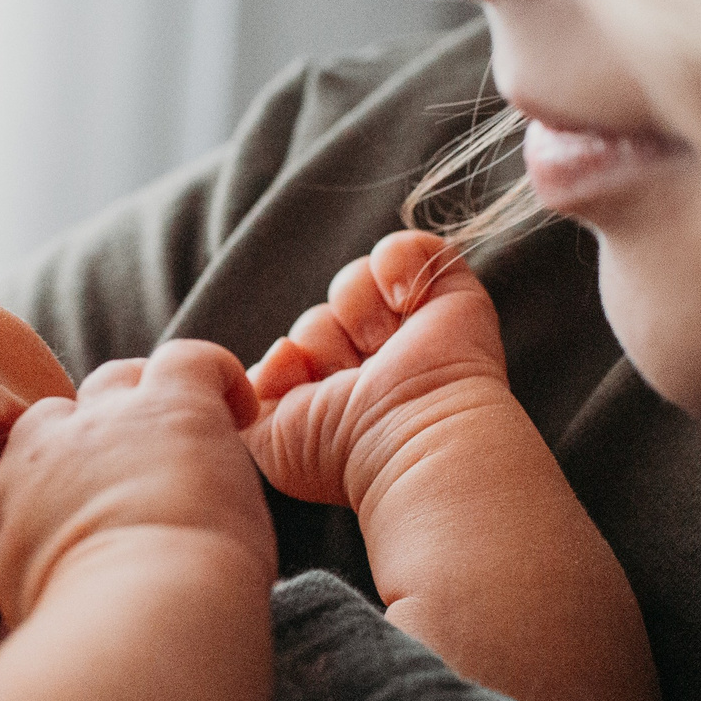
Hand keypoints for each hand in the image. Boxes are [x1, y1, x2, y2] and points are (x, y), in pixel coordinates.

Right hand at [0, 340, 274, 629]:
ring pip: (112, 381)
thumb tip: (17, 644)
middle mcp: (40, 456)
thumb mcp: (16, 643)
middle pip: (46, 422)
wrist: (149, 629)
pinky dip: (217, 376)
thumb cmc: (91, 661)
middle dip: (78, 450)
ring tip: (179, 450)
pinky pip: (191, 358)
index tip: (27, 519)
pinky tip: (236, 412)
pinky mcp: (175, 410)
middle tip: (124, 496)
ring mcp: (107, 425)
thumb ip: (12, 619)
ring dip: (140, 407)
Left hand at [243, 230, 516, 513]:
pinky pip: (404, 248)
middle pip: (322, 314)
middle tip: (354, 375)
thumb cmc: (344, 451)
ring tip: (381, 346)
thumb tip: (282, 351)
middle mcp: (381, 362)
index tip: (307, 388)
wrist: (411, 439)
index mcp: (346, 395)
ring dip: (355, 310)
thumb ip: (251, 395)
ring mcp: (415, 328)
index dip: (293, 358)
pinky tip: (402, 302)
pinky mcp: (450, 293)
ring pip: (354, 279)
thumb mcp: (271, 441)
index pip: (299, 346)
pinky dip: (393, 263)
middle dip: (323, 339)